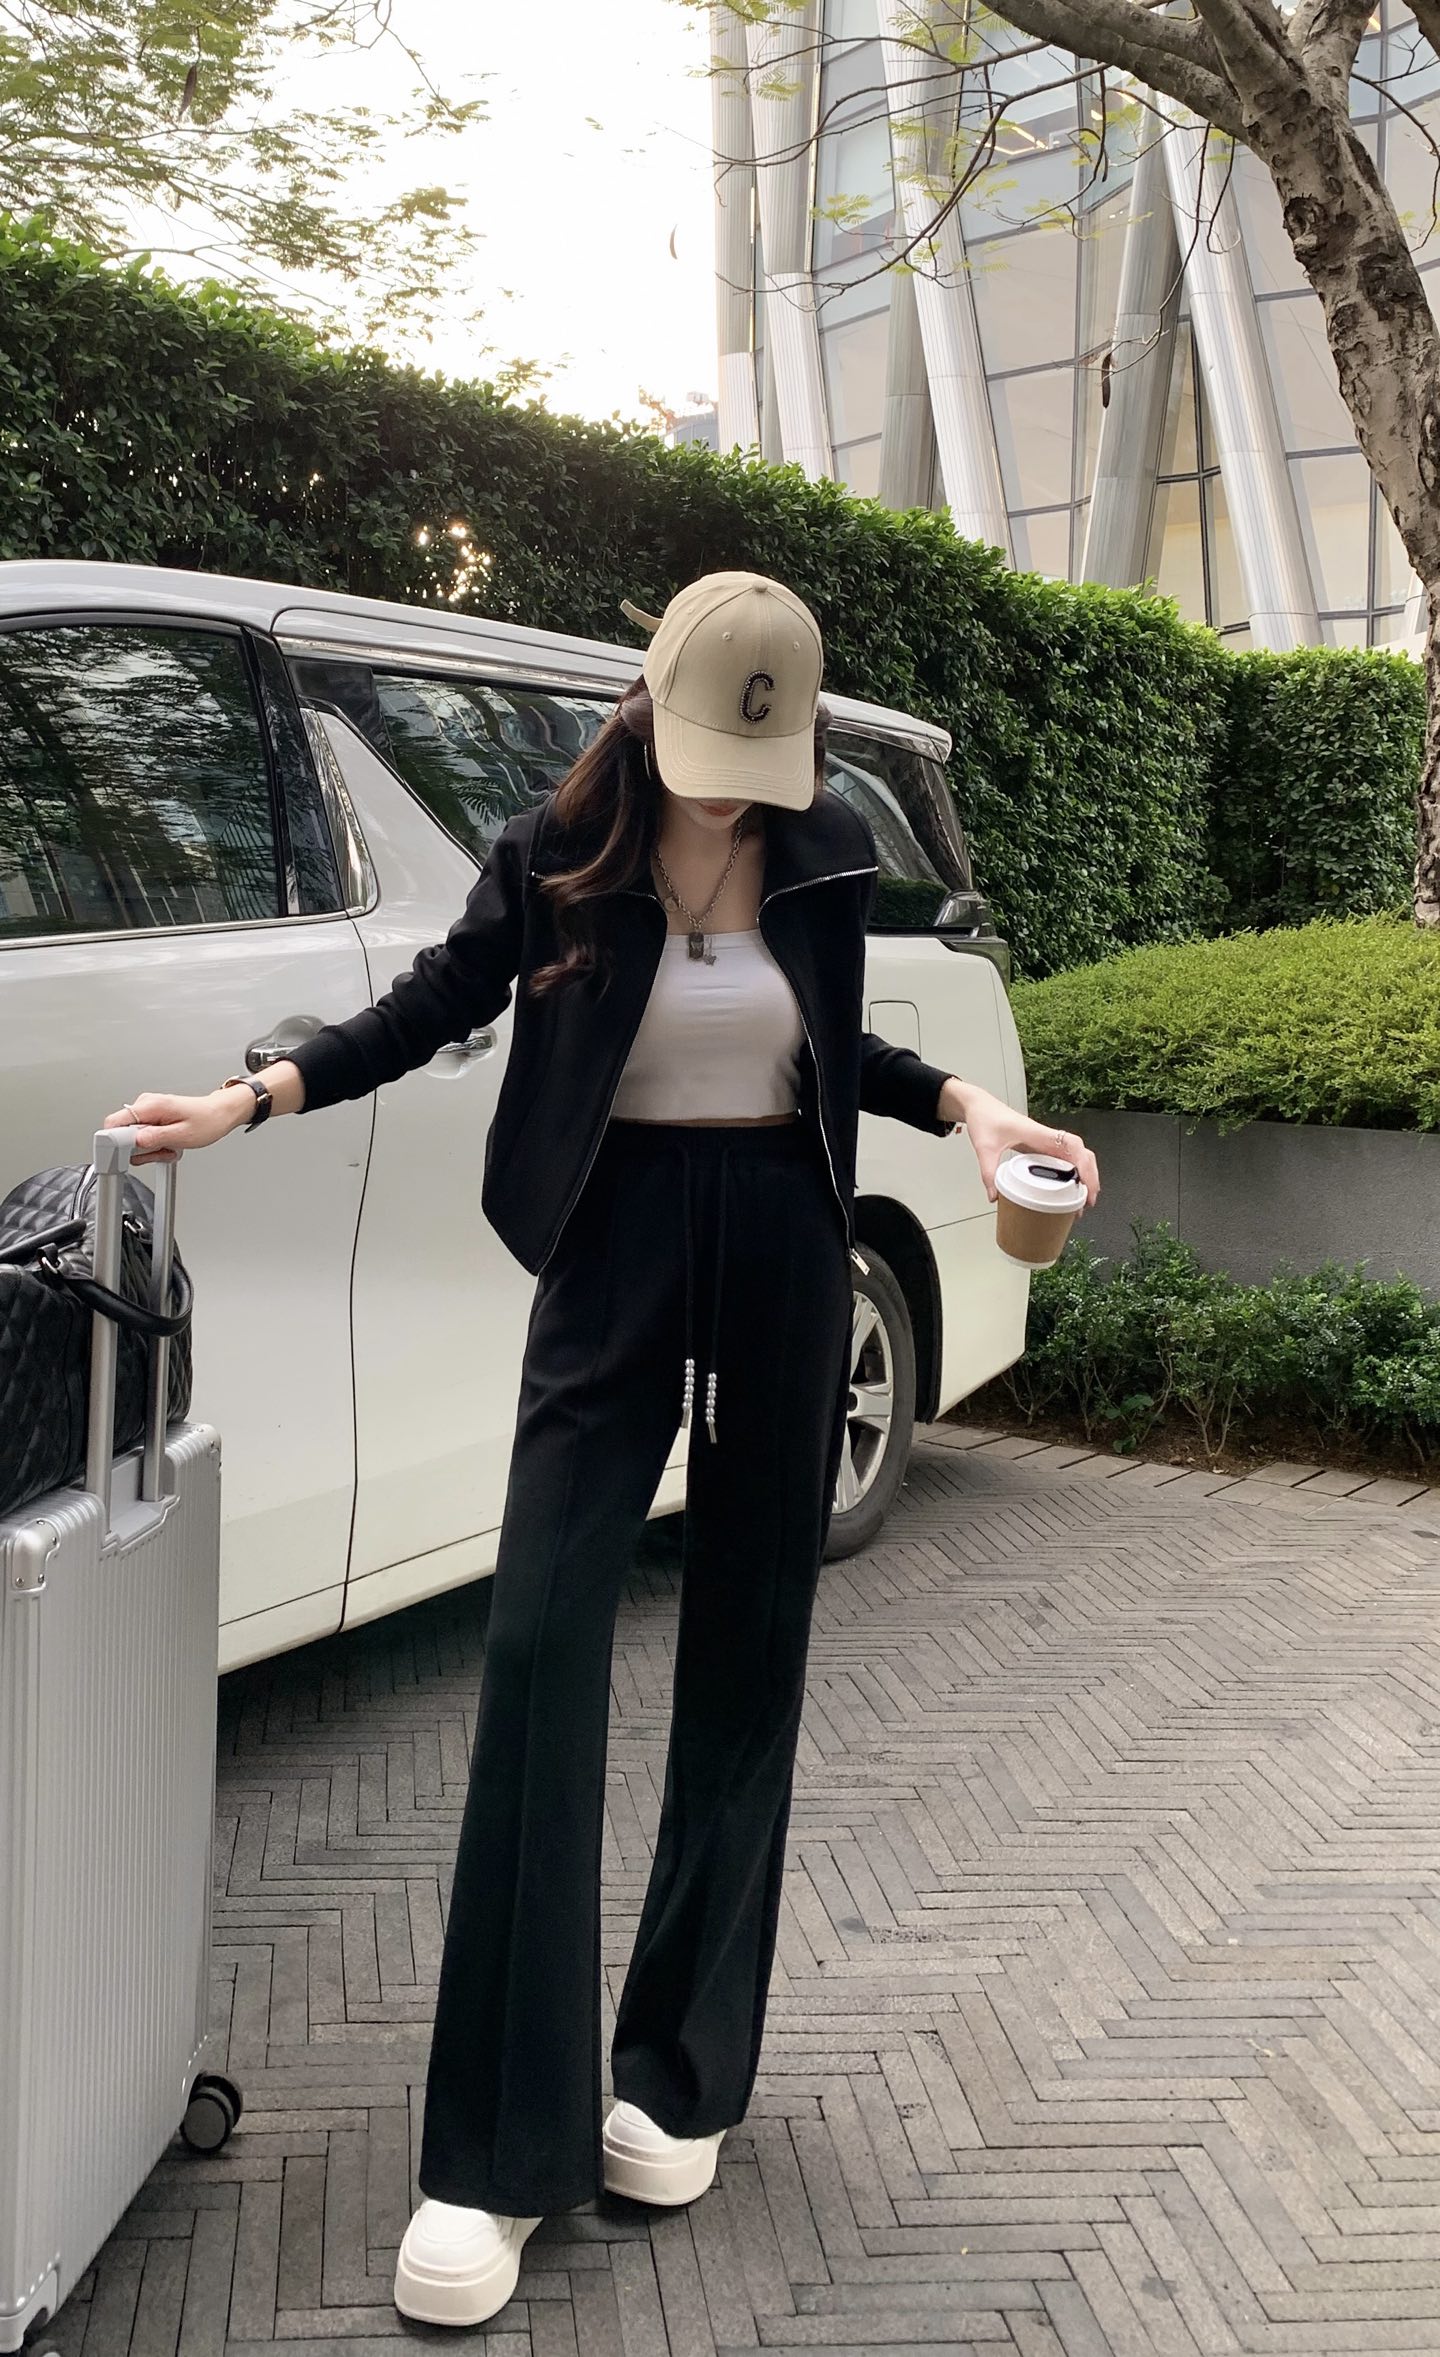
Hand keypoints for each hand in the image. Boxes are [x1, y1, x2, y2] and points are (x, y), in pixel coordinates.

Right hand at [102, 1088, 248, 1165]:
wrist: (220, 1114)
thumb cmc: (208, 1121)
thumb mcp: (182, 1136)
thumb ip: (154, 1139)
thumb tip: (133, 1142)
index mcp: (150, 1105)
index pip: (113, 1123)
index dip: (118, 1142)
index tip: (131, 1152)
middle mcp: (145, 1105)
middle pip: (123, 1134)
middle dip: (141, 1149)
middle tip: (162, 1150)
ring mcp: (147, 1111)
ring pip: (133, 1138)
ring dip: (151, 1149)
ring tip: (170, 1146)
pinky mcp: (151, 1118)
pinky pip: (143, 1137)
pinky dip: (155, 1145)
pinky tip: (169, 1144)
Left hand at [939, 1079, 1099, 1209]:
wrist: (980, 1106)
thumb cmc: (985, 1118)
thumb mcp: (984, 1148)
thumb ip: (988, 1173)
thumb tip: (995, 1197)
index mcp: (1039, 1133)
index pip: (1073, 1147)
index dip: (1085, 1167)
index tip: (1087, 1187)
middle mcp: (1047, 1136)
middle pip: (1081, 1153)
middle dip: (1090, 1176)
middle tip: (1087, 1201)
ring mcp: (1046, 1141)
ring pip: (1076, 1156)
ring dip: (1084, 1175)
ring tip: (1082, 1199)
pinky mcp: (1041, 1146)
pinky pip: (1064, 1158)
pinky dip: (1072, 1172)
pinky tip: (1069, 1188)